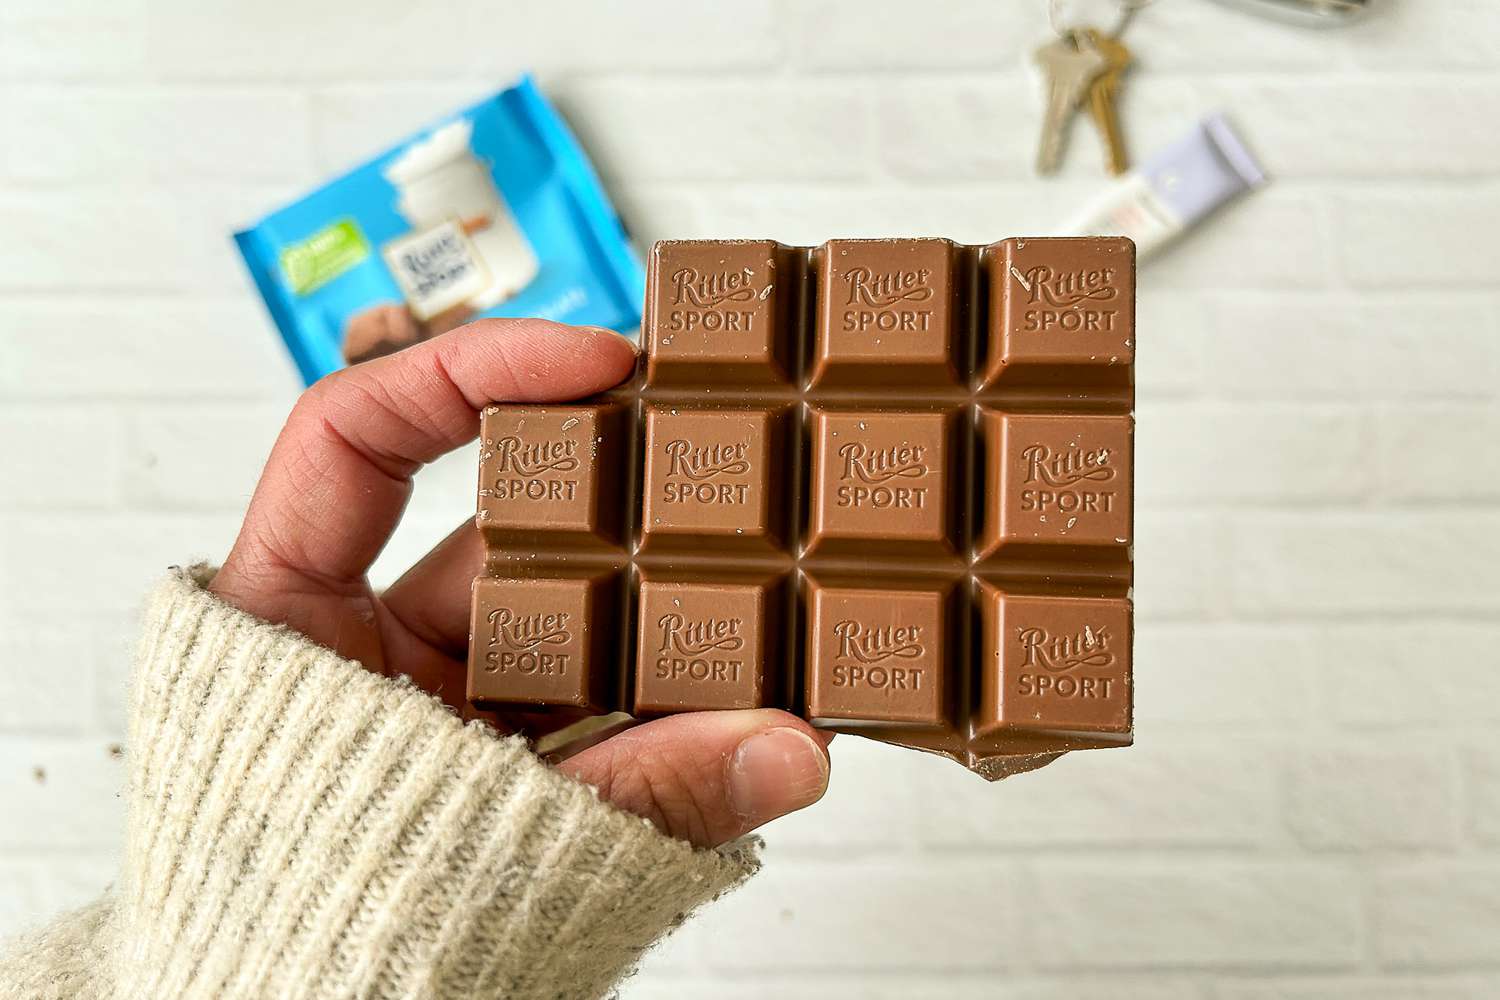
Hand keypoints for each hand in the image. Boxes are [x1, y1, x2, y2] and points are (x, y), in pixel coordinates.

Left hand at [210, 320, 829, 847]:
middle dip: (619, 507)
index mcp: (284, 625)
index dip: (471, 369)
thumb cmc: (300, 943)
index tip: (591, 360)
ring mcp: (446, 709)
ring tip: (761, 590)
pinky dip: (675, 709)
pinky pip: (607, 716)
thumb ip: (632, 796)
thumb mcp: (445, 839)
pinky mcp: (511, 770)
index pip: (356, 435)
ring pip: (575, 629)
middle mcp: (369, 649)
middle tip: (720, 460)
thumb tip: (788, 753)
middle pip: (504, 532)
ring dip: (666, 621)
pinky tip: (748, 695)